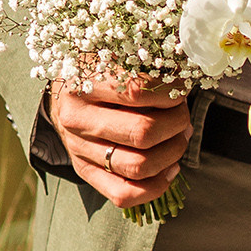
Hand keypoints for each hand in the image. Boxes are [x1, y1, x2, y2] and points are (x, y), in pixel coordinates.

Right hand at [48, 75, 192, 210]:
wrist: (64, 95)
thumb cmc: (97, 72)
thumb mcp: (112, 56)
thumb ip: (143, 64)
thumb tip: (186, 77)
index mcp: (83, 83)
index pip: (137, 91)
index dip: (170, 92)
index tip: (182, 87)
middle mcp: (77, 119)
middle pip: (142, 132)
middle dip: (176, 124)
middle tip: (183, 114)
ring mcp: (78, 149)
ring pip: (138, 166)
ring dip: (173, 153)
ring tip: (180, 137)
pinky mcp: (84, 172)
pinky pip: (124, 194)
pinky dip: (157, 186)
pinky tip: (170, 168)